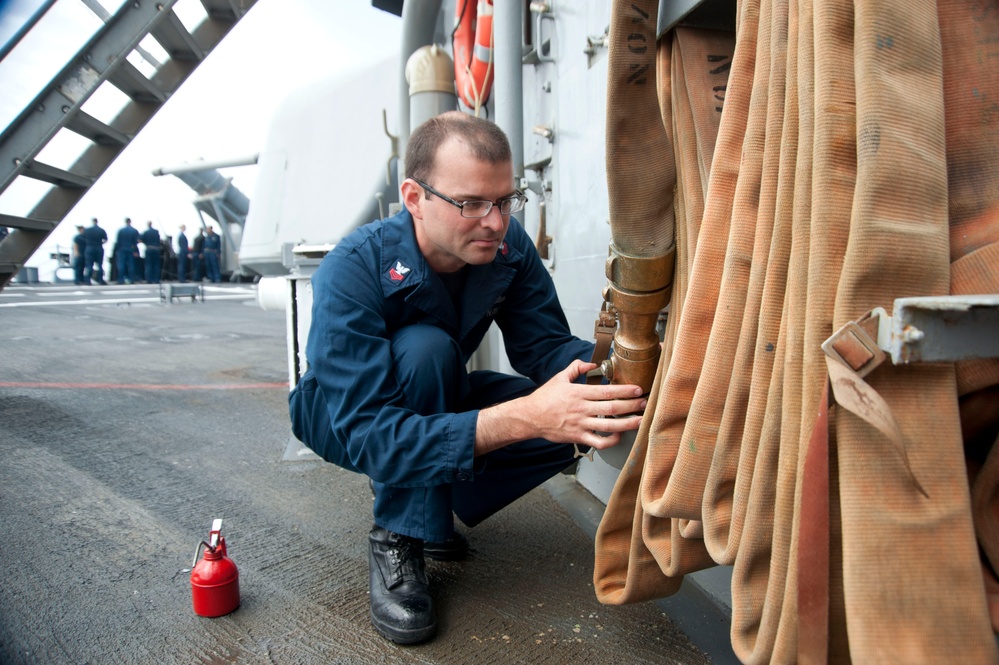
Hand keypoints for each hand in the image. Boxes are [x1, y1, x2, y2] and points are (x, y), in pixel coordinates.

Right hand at [526, 360, 645, 448]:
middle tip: (644, 403)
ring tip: (641, 420)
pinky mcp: (579, 437)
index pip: (606, 391)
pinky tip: (619, 435)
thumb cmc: (545, 398)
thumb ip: (576, 367)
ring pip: (609, 426)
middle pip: (612, 408)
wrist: (530, 417)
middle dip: (631, 406)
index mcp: (578, 393)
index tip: (637, 390)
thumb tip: (591, 363)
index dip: (624, 391)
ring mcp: (581, 425)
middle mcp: (582, 409)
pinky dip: (612, 441)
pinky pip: (599, 442)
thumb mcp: (559, 378)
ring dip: (628, 423)